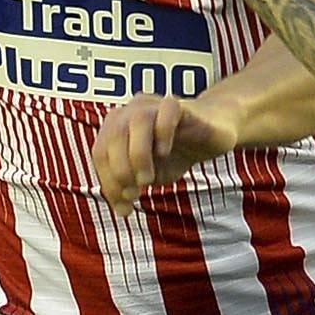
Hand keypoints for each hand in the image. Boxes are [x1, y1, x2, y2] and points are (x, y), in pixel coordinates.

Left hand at [93, 92, 237, 209]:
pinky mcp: (180, 106)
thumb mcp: (150, 175)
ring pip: (138, 121)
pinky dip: (163, 133)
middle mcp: (131, 111)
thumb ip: (131, 185)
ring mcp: (155, 105)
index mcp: (117, 127)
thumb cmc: (177, 152)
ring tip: (147, 180)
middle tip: (133, 195)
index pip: (101, 153)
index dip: (107, 182)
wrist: (213, 132)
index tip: (124, 208)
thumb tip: (121, 207)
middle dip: (119, 170)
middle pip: (113, 136)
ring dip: (137, 155)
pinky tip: (165, 153)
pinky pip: (167, 112)